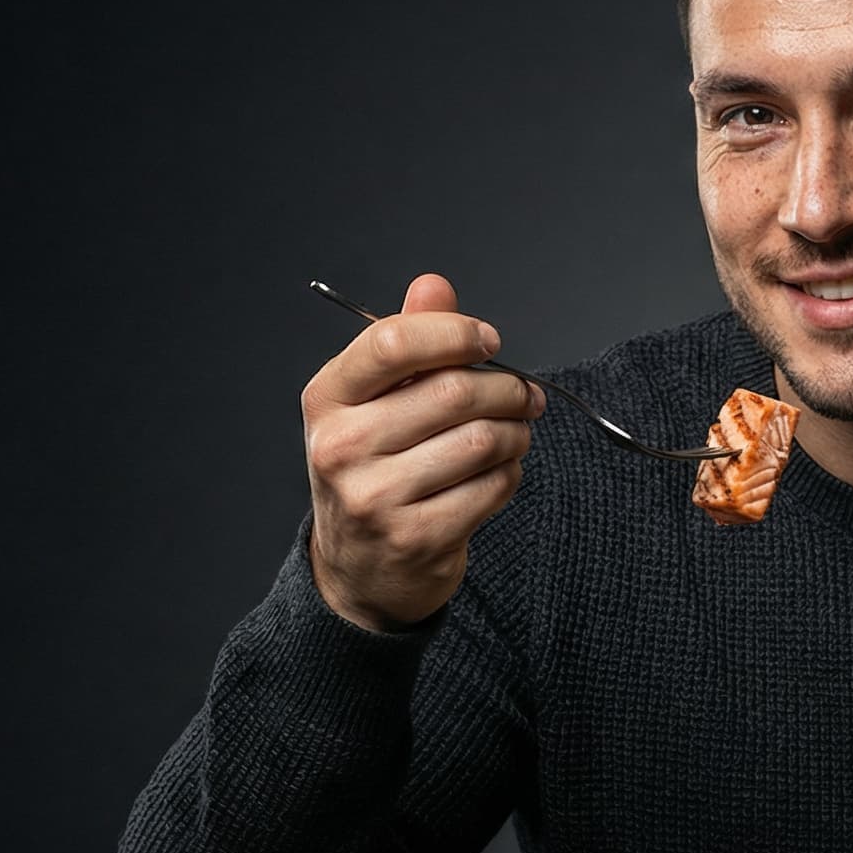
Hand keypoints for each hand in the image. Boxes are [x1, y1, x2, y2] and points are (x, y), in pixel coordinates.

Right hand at [300, 273, 543, 631]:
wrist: (359, 568)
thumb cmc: (374, 468)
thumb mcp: (374, 402)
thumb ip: (407, 340)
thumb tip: (433, 285)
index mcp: (327, 400)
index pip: (392, 343)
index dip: (454, 333)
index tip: (488, 340)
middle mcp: (341, 447)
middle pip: (452, 392)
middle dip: (506, 388)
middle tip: (525, 394)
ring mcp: (375, 498)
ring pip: (482, 440)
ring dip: (516, 432)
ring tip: (515, 433)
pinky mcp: (416, 538)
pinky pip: (492, 487)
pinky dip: (510, 474)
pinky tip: (499, 472)